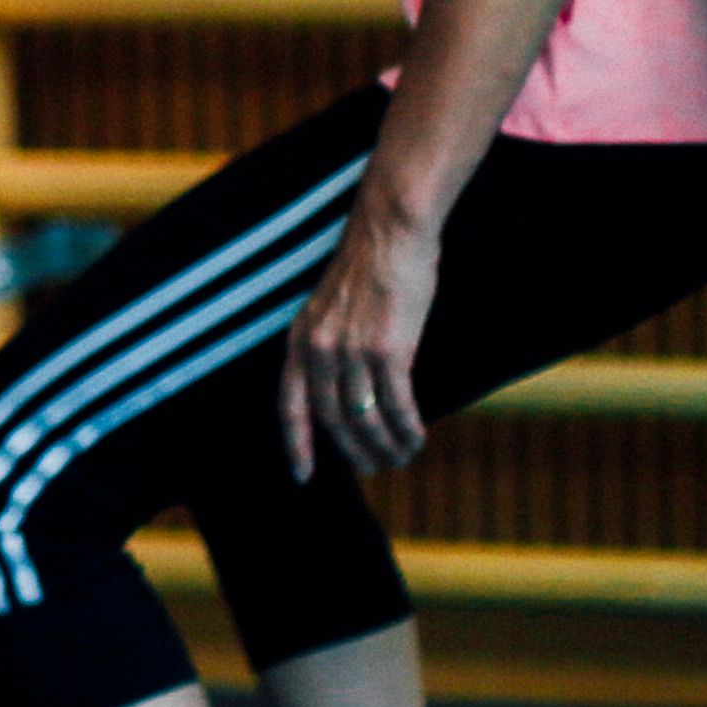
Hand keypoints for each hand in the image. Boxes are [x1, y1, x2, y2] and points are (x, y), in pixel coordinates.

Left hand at [279, 195, 447, 480]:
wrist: (391, 231)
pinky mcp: (389, 350)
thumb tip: (344, 388)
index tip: (302, 476)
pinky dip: (407, 428)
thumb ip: (330, 345)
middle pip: (333, 420)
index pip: (290, 405)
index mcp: (299, 339)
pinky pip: (396, 405)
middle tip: (373, 467)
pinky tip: (416, 437)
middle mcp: (320, 350)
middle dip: (354, 451)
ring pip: (366, 419)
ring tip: (400, 457)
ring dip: (385, 445)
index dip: (296, 444)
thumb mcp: (329, 307)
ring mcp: (352, 351)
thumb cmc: (368, 265)